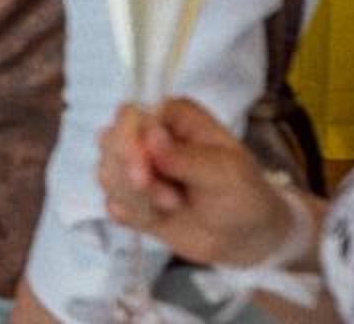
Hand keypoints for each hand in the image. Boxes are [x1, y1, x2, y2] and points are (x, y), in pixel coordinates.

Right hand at [95, 98, 298, 270]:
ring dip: (135, 198)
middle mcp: (148, 135)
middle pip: (109, 141)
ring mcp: (137, 167)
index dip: (128, 144)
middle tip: (170, 200)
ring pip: (106, 173)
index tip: (143, 177)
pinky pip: (110, 202)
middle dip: (130, 176)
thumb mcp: (226, 173)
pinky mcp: (132, 198)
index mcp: (172, 117)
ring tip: (173, 206)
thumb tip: (151, 136)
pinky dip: (131, 214)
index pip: (129, 116)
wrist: (247, 238)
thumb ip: (187, 157)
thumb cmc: (244, 194)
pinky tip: (156, 219)